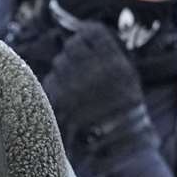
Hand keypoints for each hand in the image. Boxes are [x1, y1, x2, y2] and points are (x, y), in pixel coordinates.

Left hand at [42, 24, 152, 159]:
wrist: (116, 143)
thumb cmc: (122, 108)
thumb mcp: (126, 75)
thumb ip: (107, 54)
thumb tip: (81, 33)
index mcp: (113, 63)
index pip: (91, 32)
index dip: (85, 36)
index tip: (85, 42)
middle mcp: (92, 72)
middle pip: (72, 46)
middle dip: (73, 52)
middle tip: (78, 64)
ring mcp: (73, 86)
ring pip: (59, 63)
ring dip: (64, 70)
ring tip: (75, 84)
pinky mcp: (57, 101)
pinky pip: (50, 81)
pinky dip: (56, 86)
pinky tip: (66, 97)